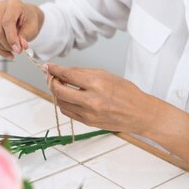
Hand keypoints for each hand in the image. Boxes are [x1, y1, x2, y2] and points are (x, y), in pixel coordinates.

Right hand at [0, 0, 43, 59]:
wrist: (25, 17)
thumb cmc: (29, 20)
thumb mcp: (32, 28)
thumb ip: (25, 36)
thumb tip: (19, 47)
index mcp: (13, 5)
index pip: (7, 22)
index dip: (11, 38)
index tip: (18, 49)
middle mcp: (0, 7)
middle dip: (8, 45)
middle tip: (18, 51)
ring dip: (3, 48)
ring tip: (14, 50)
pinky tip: (8, 53)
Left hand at [45, 63, 161, 133]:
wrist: (140, 114)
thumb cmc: (126, 92)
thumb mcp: (106, 75)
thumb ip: (83, 73)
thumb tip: (64, 71)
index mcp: (96, 84)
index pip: (67, 75)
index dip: (54, 69)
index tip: (48, 66)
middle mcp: (91, 100)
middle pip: (59, 90)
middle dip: (51, 81)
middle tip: (51, 76)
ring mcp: (88, 113)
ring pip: (61, 102)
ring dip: (57, 93)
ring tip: (61, 86)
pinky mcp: (88, 122)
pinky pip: (68, 112)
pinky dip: (64, 103)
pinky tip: (67, 97)